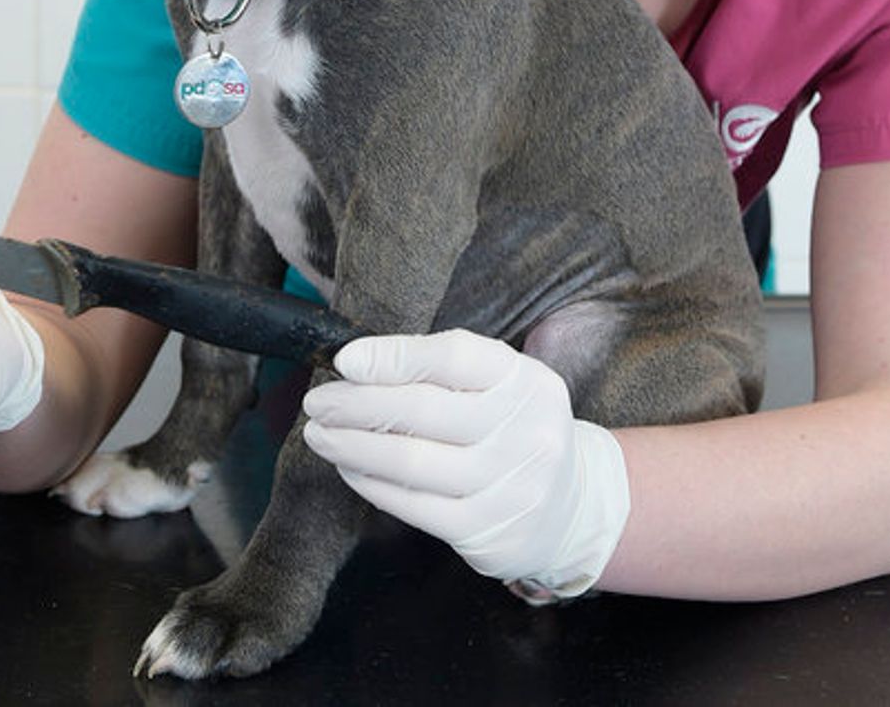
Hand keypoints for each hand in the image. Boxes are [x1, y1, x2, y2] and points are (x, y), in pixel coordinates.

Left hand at [302, 328, 628, 599]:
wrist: (571, 507)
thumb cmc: (515, 430)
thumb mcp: (500, 386)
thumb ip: (441, 370)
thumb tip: (358, 364)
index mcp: (526, 381)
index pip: (454, 357)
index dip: (395, 357)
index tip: (346, 361)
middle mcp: (525, 431)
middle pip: (424, 410)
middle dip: (358, 404)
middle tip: (318, 401)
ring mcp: (509, 486)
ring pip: (412, 462)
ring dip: (353, 446)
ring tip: (320, 434)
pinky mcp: (487, 532)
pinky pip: (414, 505)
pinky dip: (372, 484)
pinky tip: (350, 468)